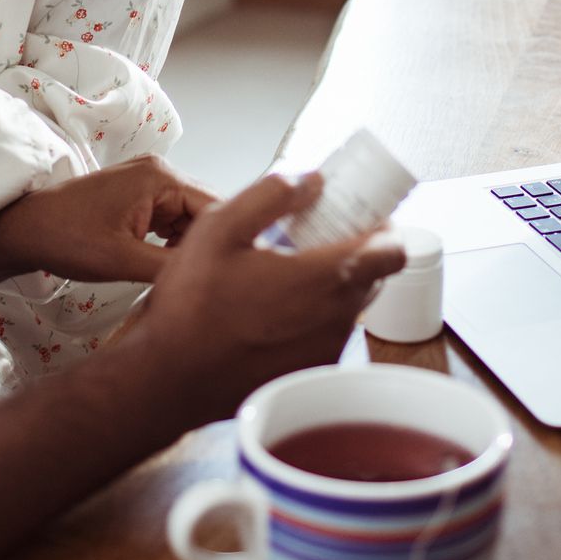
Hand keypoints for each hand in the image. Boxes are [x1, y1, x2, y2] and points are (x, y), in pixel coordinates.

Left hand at [0, 157, 215, 284]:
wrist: (26, 230)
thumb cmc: (68, 238)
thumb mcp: (124, 260)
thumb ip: (172, 266)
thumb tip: (213, 278)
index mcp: (161, 177)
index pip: (216, 207)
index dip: (227, 241)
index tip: (233, 274)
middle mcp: (160, 172)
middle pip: (204, 212)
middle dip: (207, 245)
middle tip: (211, 281)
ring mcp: (148, 183)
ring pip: (189, 219)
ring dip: (189, 246)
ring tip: (188, 276)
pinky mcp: (138, 197)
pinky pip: (171, 220)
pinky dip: (173, 243)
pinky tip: (167, 266)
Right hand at [120, 173, 406, 424]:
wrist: (168, 379)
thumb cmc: (189, 307)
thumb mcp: (219, 229)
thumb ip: (270, 196)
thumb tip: (310, 180)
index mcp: (322, 278)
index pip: (392, 250)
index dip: (383, 228)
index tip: (362, 217)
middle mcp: (336, 318)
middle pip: (373, 276)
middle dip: (353, 252)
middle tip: (313, 239)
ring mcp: (326, 351)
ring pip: (349, 306)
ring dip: (330, 287)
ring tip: (283, 277)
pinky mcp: (310, 373)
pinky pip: (328, 334)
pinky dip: (313, 318)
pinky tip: (272, 312)